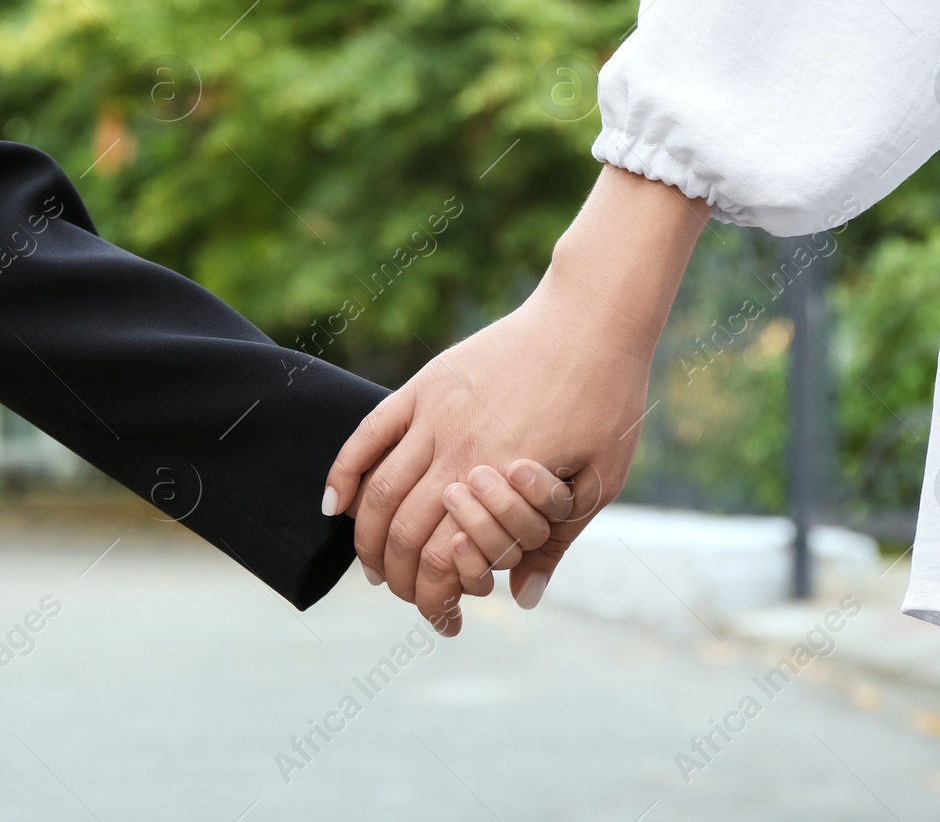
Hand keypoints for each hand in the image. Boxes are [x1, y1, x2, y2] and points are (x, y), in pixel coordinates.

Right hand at [324, 167, 707, 631]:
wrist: (591, 318)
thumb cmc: (607, 399)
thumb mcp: (599, 480)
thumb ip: (556, 541)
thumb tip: (523, 599)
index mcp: (502, 480)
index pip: (444, 561)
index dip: (437, 601)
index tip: (446, 622)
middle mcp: (458, 449)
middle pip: (403, 533)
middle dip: (401, 580)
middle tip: (410, 600)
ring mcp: (434, 414)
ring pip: (379, 490)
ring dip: (367, 540)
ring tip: (375, 571)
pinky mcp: (425, 386)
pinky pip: (370, 434)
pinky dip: (344, 473)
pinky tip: (333, 506)